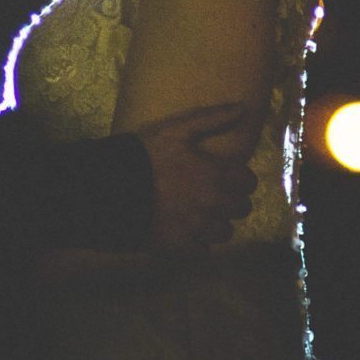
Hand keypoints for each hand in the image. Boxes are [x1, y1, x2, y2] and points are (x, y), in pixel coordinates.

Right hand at [135, 102, 259, 250]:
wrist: (110, 192)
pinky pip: (204, 251)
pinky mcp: (182, 247)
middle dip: (232, 201)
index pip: (249, 182)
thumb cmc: (145, 156)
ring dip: (218, 223)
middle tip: (214, 194)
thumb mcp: (178, 129)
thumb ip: (214, 118)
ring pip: (226, 232)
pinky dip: (199, 243)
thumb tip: (244, 108)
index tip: (228, 177)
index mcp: (216, 175)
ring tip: (201, 214)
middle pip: (242, 208)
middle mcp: (213, 204)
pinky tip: (186, 231)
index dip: (240, 179)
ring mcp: (198, 229)